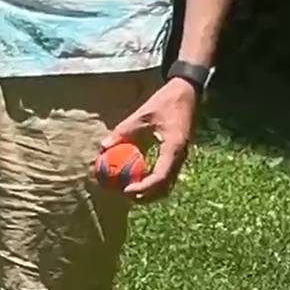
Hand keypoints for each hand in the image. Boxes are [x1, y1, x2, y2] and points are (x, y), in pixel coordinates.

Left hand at [99, 76, 197, 201]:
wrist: (187, 93)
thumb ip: (122, 131)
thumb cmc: (165, 102)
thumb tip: (102, 147)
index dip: (143, 188)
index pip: (160, 176)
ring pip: (167, 184)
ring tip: (128, 190)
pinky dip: (152, 181)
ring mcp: (181, 156)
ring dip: (149, 191)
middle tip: (123, 194)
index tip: (125, 190)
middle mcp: (180, 155)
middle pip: (165, 186)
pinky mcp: (178, 155)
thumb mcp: (141, 115)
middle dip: (145, 195)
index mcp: (174, 147)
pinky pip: (166, 175)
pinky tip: (136, 178)